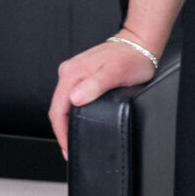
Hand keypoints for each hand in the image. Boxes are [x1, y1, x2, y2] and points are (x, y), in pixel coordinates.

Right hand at [48, 41, 156, 156]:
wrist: (138, 45)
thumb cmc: (130, 59)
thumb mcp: (115, 74)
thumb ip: (94, 86)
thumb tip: (74, 99)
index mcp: (72, 73)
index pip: (57, 109)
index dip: (61, 133)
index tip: (68, 149)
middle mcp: (68, 71)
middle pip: (56, 107)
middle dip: (61, 131)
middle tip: (70, 150)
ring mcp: (73, 72)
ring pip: (62, 102)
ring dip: (65, 121)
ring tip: (73, 139)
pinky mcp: (80, 74)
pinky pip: (69, 96)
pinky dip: (70, 112)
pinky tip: (76, 120)